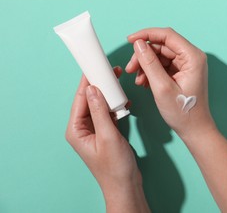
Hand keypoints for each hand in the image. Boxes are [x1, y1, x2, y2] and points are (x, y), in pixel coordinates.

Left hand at [66, 67, 148, 212]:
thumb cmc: (114, 166)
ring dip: (108, 94)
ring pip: (99, 105)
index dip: (88, 82)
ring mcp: (94, 130)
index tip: (94, 67)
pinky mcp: (105, 132)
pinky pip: (107, 113)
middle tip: (109, 70)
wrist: (125, 184)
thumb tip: (93, 89)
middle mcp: (82, 128)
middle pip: (88, 100)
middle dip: (99, 85)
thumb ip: (100, 112)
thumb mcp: (108, 136)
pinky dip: (114, 105)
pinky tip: (122, 99)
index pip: (80, 100)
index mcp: (76, 130)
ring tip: (117, 81)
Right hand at [125, 28, 215, 138]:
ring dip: (146, 65)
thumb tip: (139, 44)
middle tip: (130, 68)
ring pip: (160, 55)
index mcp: (193, 57)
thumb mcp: (161, 87)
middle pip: (162, 45)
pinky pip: (162, 65)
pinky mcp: (182, 72)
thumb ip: (149, 63)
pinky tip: (144, 82)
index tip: (130, 40)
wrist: (194, 129)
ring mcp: (187, 65)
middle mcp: (192, 57)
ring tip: (138, 80)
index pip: (167, 35)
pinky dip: (151, 71)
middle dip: (143, 55)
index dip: (147, 35)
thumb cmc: (183, 112)